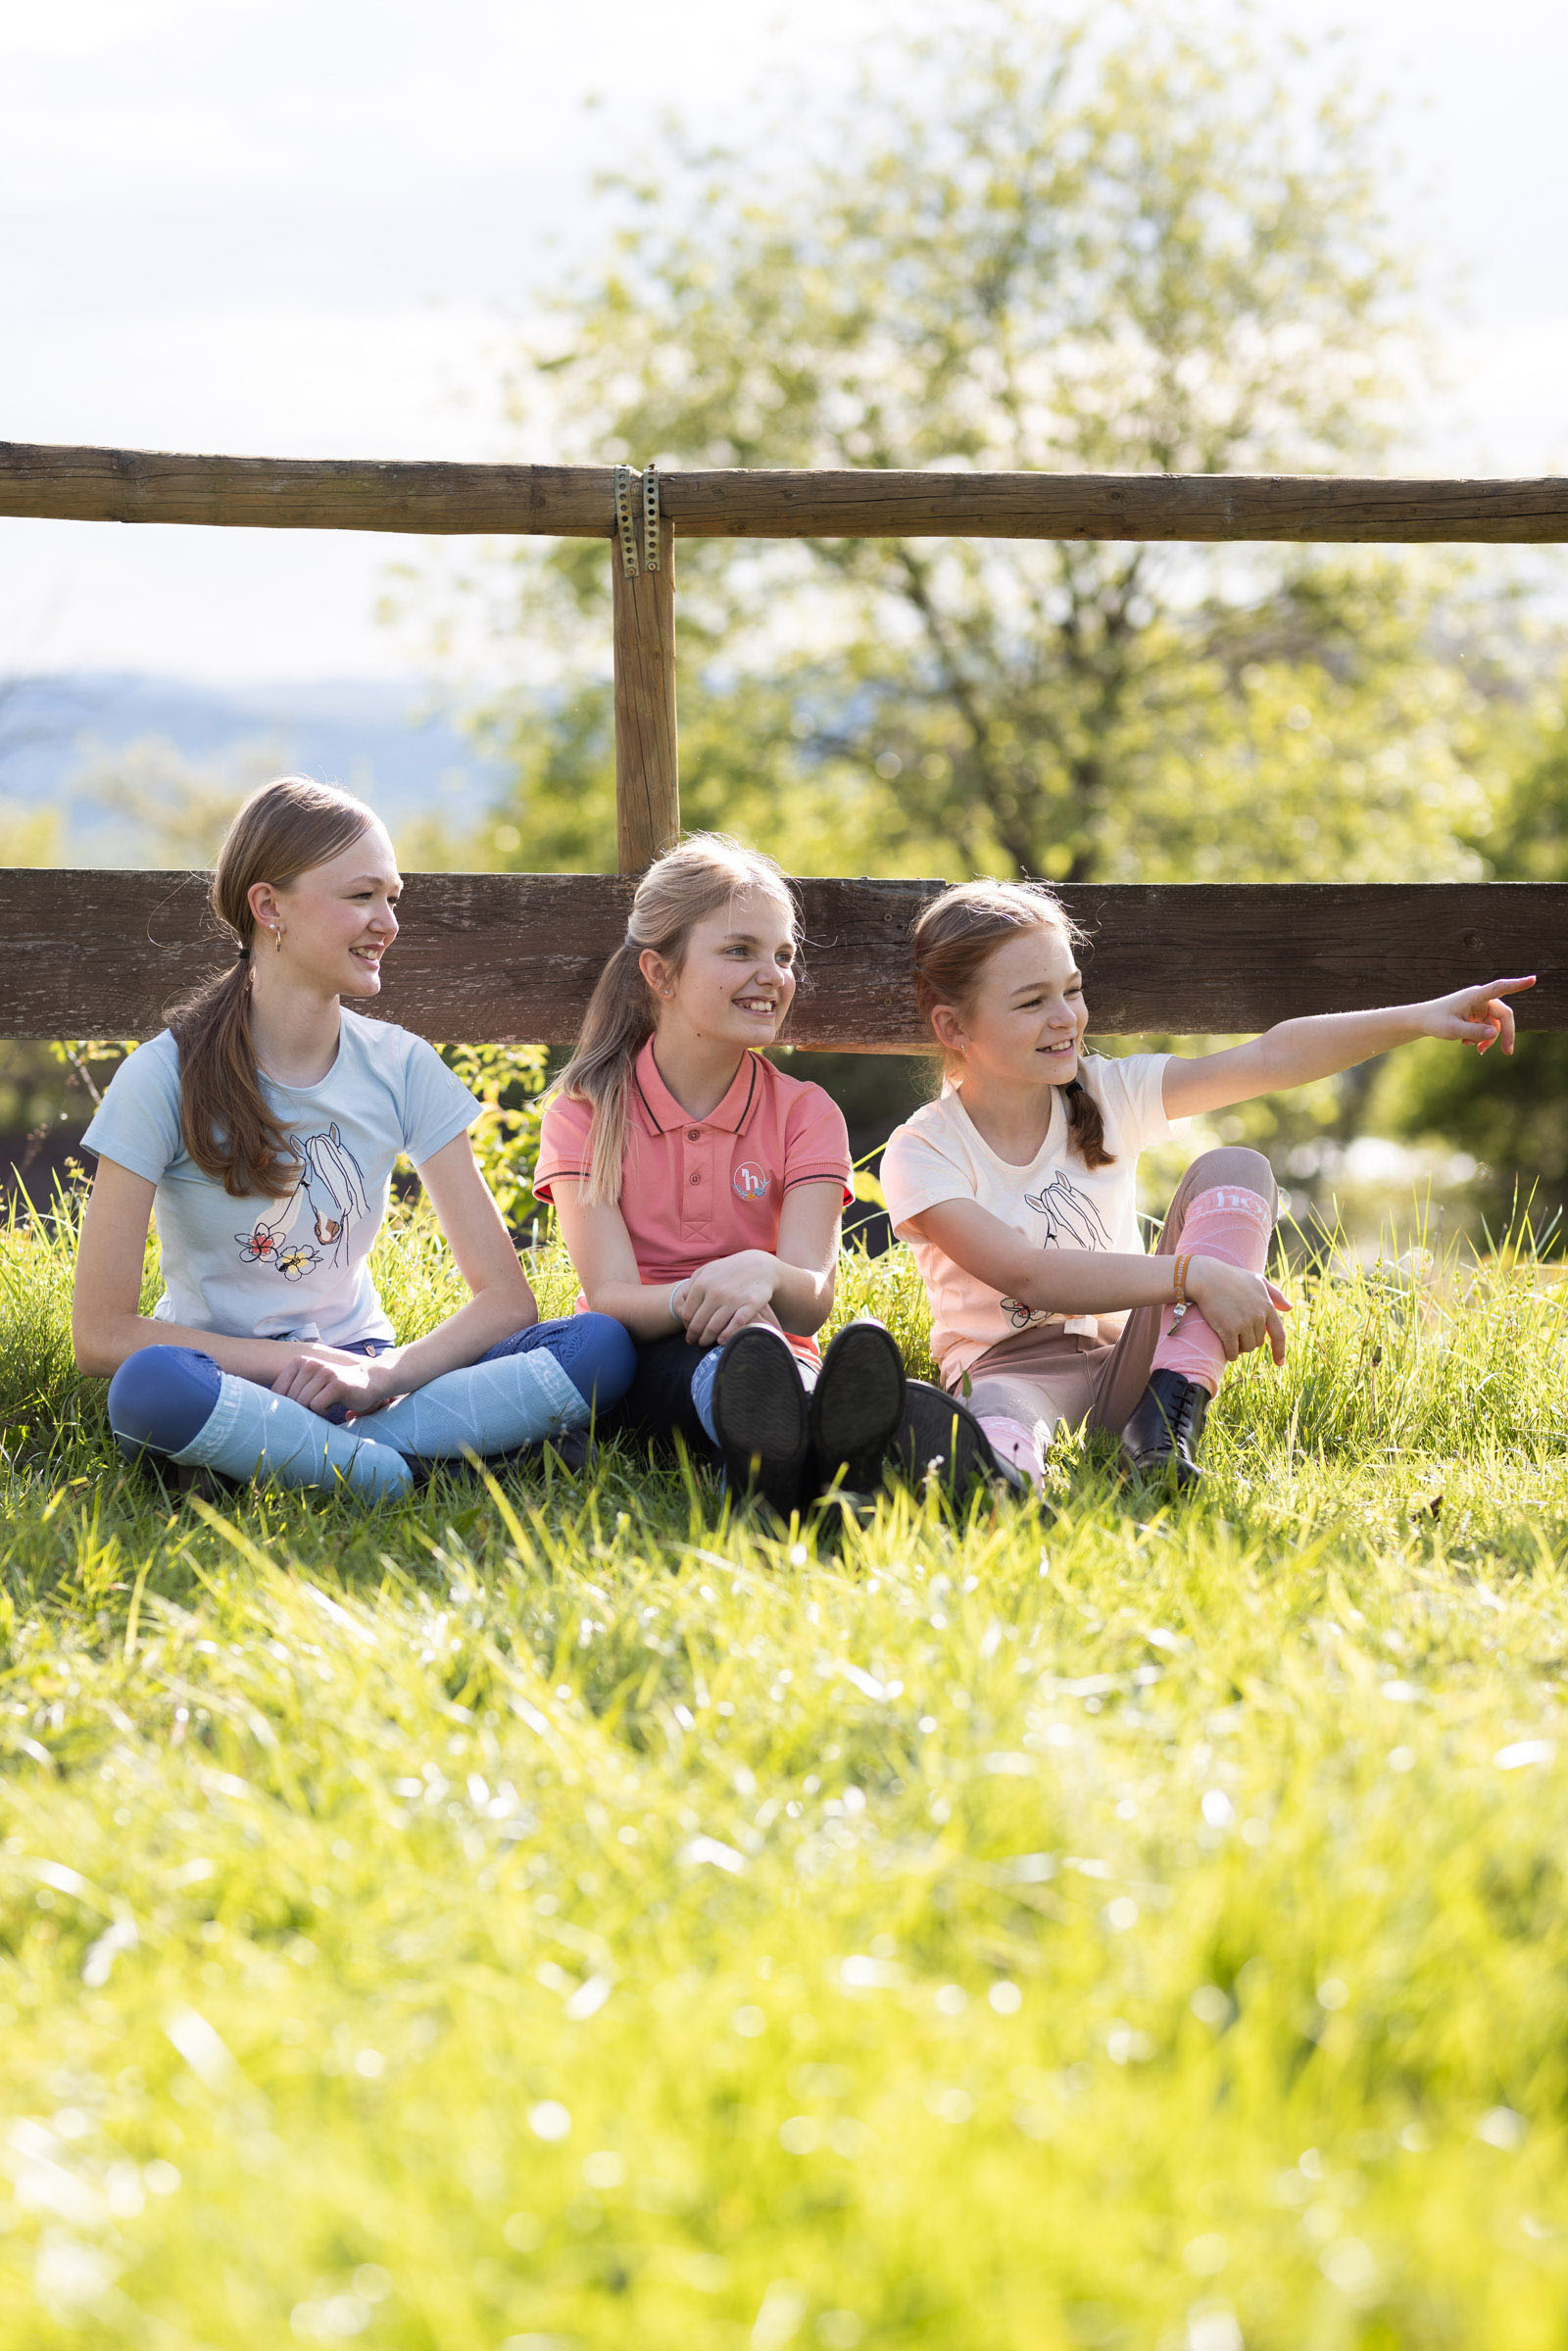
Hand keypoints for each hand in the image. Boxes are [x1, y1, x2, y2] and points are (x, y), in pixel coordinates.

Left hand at [271, 1345, 401, 1419]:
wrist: (369, 1381)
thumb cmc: (334, 1388)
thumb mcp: (310, 1383)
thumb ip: (292, 1389)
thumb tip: (265, 1409)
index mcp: (300, 1362)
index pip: (278, 1391)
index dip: (284, 1405)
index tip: (297, 1409)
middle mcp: (310, 1364)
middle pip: (291, 1399)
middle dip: (301, 1409)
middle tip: (315, 1408)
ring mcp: (324, 1372)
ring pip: (303, 1403)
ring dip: (313, 1411)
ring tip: (324, 1405)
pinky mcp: (336, 1384)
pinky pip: (317, 1405)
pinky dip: (323, 1411)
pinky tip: (332, 1406)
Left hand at [676, 1251, 777, 1346]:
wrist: (760, 1265)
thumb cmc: (730, 1270)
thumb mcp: (708, 1270)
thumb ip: (692, 1283)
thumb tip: (682, 1300)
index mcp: (702, 1284)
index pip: (687, 1313)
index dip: (687, 1326)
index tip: (689, 1331)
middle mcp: (716, 1292)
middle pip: (698, 1323)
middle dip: (694, 1336)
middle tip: (694, 1342)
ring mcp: (733, 1298)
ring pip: (714, 1327)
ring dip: (707, 1339)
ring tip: (705, 1343)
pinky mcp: (750, 1304)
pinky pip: (735, 1325)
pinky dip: (727, 1336)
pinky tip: (722, 1341)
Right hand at [1184, 1259, 1290, 1365]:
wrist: (1208, 1277)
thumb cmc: (1232, 1277)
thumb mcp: (1258, 1280)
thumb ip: (1275, 1294)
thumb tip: (1289, 1308)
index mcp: (1267, 1306)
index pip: (1278, 1334)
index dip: (1280, 1350)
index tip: (1280, 1363)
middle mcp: (1258, 1316)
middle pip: (1258, 1342)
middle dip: (1249, 1341)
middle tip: (1237, 1333)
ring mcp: (1243, 1323)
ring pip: (1247, 1348)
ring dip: (1239, 1348)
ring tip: (1230, 1337)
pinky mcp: (1228, 1329)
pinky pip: (1233, 1352)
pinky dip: (1230, 1355)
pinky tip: (1226, 1351)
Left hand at [1416, 974, 1534, 1055]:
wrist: (1422, 1021)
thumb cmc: (1435, 1022)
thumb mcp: (1453, 1030)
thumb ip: (1474, 1031)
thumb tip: (1496, 1032)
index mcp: (1474, 995)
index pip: (1499, 988)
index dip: (1517, 985)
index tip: (1533, 980)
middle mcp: (1480, 998)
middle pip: (1503, 1015)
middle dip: (1505, 1034)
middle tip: (1508, 1052)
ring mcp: (1480, 1006)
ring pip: (1495, 1025)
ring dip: (1488, 1039)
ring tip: (1476, 1050)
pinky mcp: (1478, 1014)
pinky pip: (1488, 1028)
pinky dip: (1481, 1038)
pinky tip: (1467, 1043)